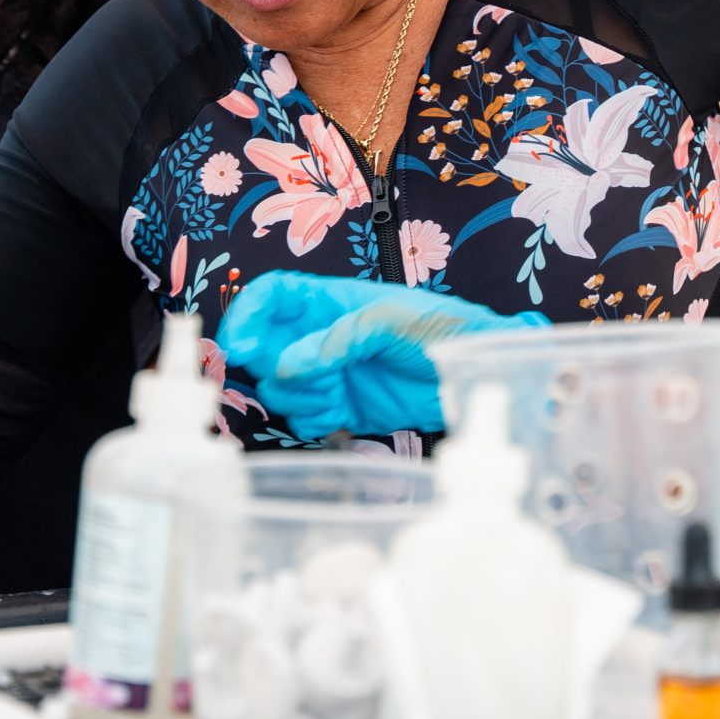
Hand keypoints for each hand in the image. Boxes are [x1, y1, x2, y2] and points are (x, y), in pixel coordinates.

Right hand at [216, 274, 545, 437]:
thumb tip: (288, 364)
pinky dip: (313, 421)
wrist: (480, 372)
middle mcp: (321, 336)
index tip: (240, 346)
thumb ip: (338, 338)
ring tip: (332, 397)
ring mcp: (330, 374)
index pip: (271, 297)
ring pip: (281, 387)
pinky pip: (306, 418)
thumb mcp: (390, 319)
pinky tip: (342, 418)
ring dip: (295, 396)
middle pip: (265, 347)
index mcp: (329, 301)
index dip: (248, 315)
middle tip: (298, 378)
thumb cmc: (445, 326)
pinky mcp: (344, 409)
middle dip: (269, 365)